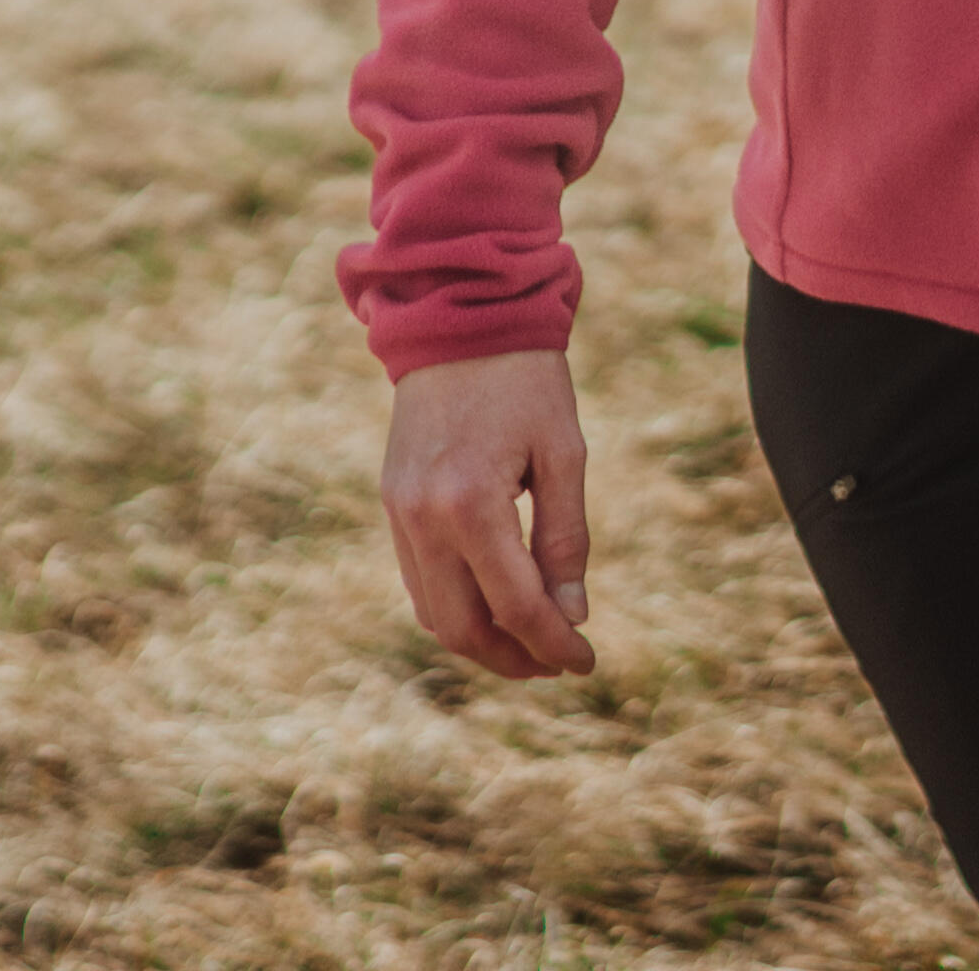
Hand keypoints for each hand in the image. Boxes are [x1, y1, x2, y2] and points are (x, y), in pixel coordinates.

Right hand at [378, 349, 596, 677]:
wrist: (456, 316)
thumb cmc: (524, 379)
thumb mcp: (565, 453)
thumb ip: (566, 539)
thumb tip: (571, 616)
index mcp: (471, 505)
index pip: (517, 606)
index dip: (555, 644)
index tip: (587, 662)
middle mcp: (423, 519)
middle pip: (465, 629)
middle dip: (515, 659)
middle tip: (559, 663)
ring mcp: (398, 514)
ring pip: (434, 615)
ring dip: (482, 642)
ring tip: (531, 643)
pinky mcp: (391, 504)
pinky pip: (418, 582)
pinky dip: (455, 608)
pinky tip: (494, 605)